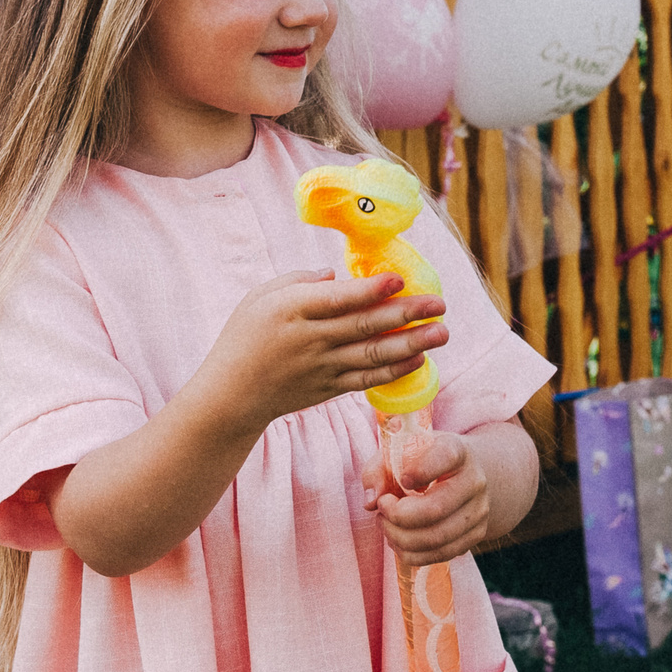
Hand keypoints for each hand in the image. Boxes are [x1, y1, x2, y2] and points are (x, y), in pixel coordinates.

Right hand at [188, 269, 447, 438]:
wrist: (230, 395)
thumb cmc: (244, 337)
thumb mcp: (261, 297)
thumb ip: (299, 281)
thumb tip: (338, 276)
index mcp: (291, 311)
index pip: (338, 300)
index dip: (371, 290)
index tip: (399, 279)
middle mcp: (310, 341)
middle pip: (365, 326)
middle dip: (406, 314)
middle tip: (440, 304)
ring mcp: (321, 368)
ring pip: (373, 355)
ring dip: (411, 343)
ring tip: (441, 332)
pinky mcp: (328, 389)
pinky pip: (368, 380)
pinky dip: (395, 370)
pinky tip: (419, 359)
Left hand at [366, 430, 493, 566]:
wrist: (463, 475)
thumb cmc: (423, 462)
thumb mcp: (399, 453)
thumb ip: (378, 470)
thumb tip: (371, 501)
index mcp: (456, 451)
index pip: (445, 457)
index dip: (419, 470)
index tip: (401, 478)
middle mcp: (474, 481)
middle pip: (435, 509)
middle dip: (397, 515)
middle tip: (381, 508)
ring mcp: (478, 512)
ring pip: (435, 539)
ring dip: (399, 537)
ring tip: (385, 523)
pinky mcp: (476, 536)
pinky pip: (438, 555)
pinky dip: (410, 552)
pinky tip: (398, 538)